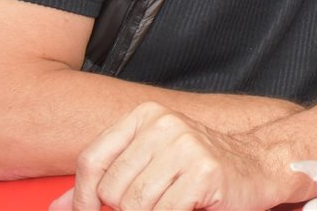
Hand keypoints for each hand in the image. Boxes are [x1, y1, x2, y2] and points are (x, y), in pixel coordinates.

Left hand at [50, 101, 297, 210]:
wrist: (259, 167)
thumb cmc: (199, 170)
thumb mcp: (149, 166)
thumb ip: (104, 184)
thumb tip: (57, 208)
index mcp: (146, 116)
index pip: (92, 160)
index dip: (84, 197)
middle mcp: (165, 124)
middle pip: (113, 189)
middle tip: (156, 204)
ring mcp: (186, 145)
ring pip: (135, 206)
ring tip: (175, 204)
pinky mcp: (204, 171)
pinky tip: (191, 206)